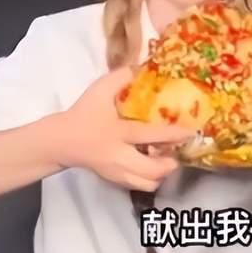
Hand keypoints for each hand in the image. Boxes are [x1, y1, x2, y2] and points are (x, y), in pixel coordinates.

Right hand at [57, 68, 193, 191]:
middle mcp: (118, 156)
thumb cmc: (83, 114)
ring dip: (162, 174)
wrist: (61, 141)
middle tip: (178, 152)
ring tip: (167, 160)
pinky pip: (139, 186)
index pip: (148, 135)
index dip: (172, 135)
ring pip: (147, 183)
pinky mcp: (115, 180)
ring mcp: (116, 172)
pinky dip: (151, 179)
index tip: (190, 132)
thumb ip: (120, 77)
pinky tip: (152, 165)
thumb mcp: (98, 90)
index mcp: (117, 133)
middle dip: (170, 163)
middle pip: (151, 170)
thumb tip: (141, 66)